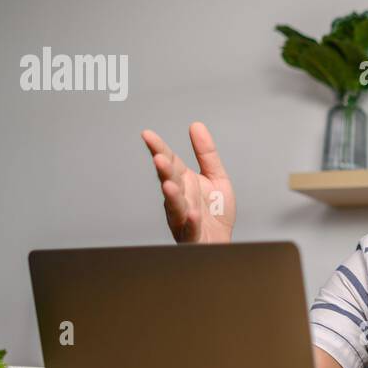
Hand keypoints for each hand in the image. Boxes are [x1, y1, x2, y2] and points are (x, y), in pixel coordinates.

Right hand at [141, 122, 236, 243]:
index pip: (169, 162)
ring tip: (170, 185)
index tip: (147, 134)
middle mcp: (179, 198)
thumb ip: (206, 153)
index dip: (159, 148)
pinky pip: (191, 229)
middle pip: (170, 182)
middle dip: (165, 171)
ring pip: (175, 206)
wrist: (220, 242)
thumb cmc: (214, 212)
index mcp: (184, 182)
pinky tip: (193, 213)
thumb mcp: (215, 176)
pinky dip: (191, 221)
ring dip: (172, 196)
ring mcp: (183, 218)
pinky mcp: (192, 235)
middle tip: (160, 158)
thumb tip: (196, 126)